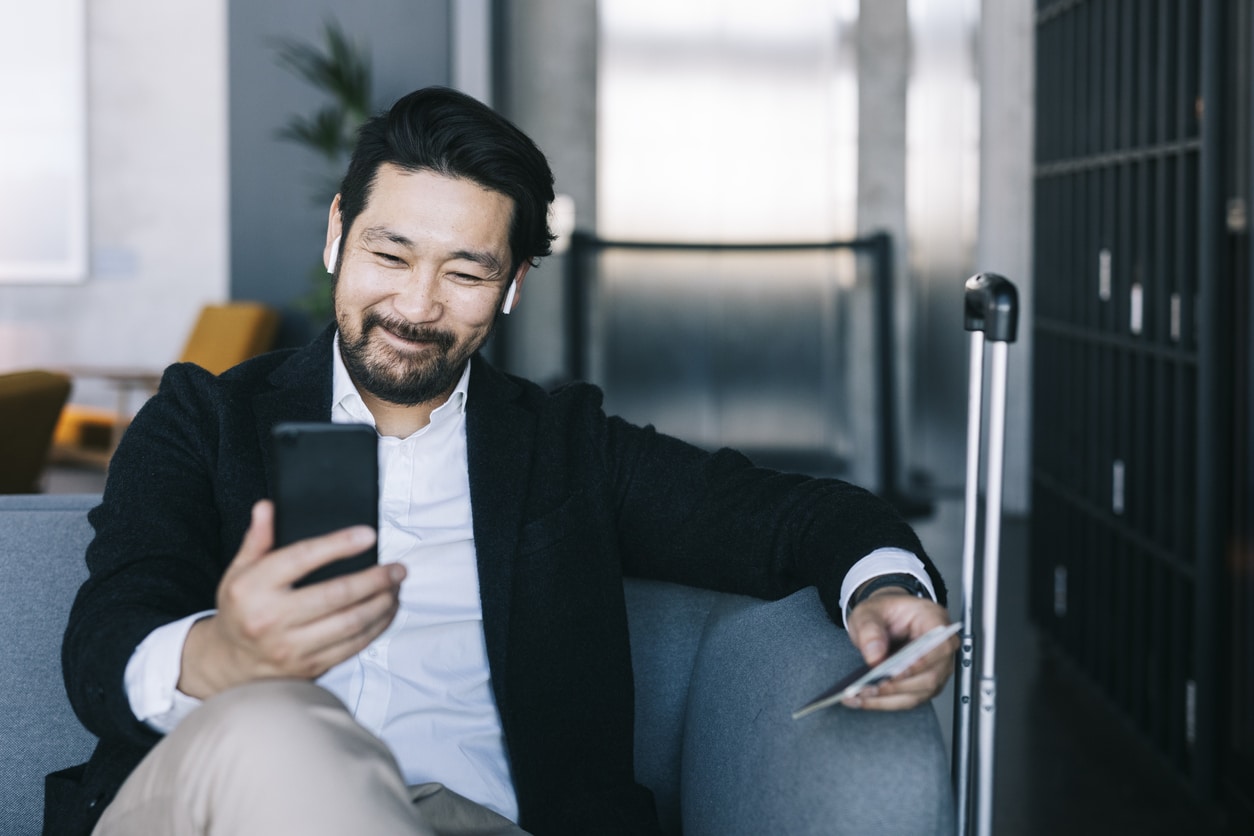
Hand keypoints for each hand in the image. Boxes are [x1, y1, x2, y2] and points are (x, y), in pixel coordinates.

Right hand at [178, 500, 404, 698]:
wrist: (230, 664)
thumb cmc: (241, 610)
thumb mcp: (239, 572)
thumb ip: (257, 539)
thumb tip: (267, 507)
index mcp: (253, 588)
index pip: (302, 558)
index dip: (339, 544)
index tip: (368, 535)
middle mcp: (271, 619)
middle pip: (336, 594)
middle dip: (375, 579)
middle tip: (397, 568)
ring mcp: (291, 647)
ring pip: (351, 623)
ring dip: (382, 603)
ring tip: (396, 587)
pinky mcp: (309, 666)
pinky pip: (353, 646)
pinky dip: (377, 627)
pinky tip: (386, 611)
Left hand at [843, 588, 956, 710]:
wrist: (883, 619)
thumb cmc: (883, 612)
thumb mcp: (869, 611)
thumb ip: (870, 629)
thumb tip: (875, 656)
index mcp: (934, 621)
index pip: (940, 647)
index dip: (921, 663)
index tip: (896, 672)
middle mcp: (940, 649)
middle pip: (930, 676)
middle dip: (897, 686)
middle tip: (869, 687)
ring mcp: (934, 670)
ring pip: (917, 693)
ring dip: (887, 699)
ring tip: (859, 696)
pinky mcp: (922, 685)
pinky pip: (906, 699)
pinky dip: (883, 702)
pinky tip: (861, 700)